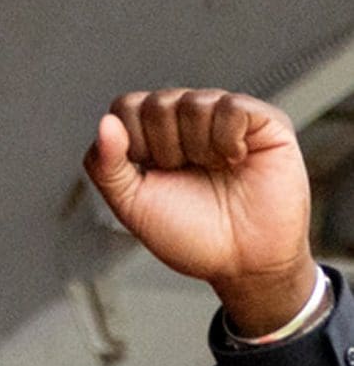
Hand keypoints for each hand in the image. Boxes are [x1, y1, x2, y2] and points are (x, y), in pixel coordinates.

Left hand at [83, 89, 318, 335]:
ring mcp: (224, 114)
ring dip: (197, 150)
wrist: (242, 261)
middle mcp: (188, 120)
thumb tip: (104, 122)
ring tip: (215, 171)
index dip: (130, 142)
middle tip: (185, 175)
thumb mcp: (133, 207)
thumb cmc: (191, 235)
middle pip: (155, 104)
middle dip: (164, 151)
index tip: (151, 175)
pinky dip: (226, 141)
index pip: (125, 108)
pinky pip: (231, 107)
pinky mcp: (261, 117)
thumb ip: (107, 168)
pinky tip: (236, 161)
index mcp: (154, 137)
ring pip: (192, 103)